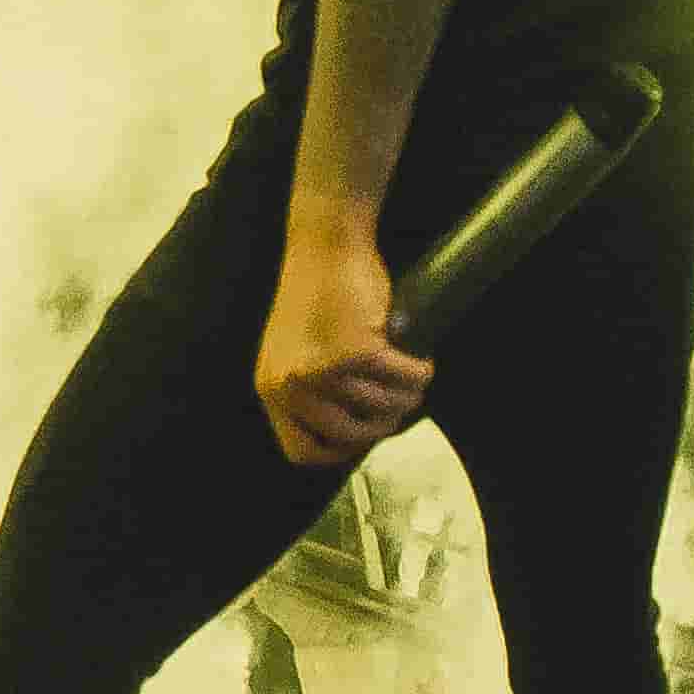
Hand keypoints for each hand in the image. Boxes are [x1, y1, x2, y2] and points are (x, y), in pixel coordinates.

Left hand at [257, 227, 433, 469]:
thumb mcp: (297, 352)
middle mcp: (291, 385)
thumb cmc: (317, 293)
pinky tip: (422, 363)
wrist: (325, 243)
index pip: (301, 450)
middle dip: (385, 425)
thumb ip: (313, 391)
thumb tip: (357, 434)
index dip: (338, 451)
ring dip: (407, 397)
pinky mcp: (356, 350)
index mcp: (272, 388)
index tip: (363, 439)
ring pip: (382, 407)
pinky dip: (419, 373)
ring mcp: (322, 370)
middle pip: (351, 436)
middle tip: (402, 406)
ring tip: (414, 381)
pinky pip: (402, 378)